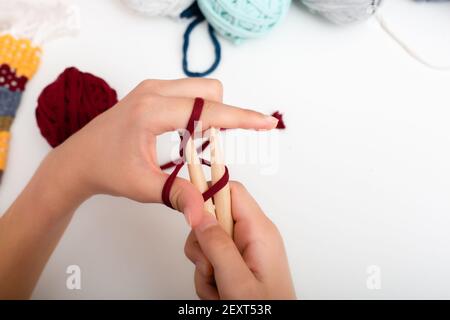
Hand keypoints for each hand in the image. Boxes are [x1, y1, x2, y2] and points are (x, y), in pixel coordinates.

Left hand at [47, 78, 278, 224]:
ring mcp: (153, 88)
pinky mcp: (152, 92)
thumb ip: (178, 195)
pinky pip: (190, 94)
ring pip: (202, 90)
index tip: (267, 122)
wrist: (78, 159)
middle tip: (206, 148)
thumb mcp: (143, 186)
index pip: (209, 110)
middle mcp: (154, 91)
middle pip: (211, 91)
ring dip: (210, 115)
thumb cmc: (106, 169)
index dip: (242, 118)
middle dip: (222, 118)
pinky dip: (198, 113)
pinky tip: (184, 137)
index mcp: (152, 110)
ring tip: (191, 145)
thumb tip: (204, 212)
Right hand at [184, 182, 295, 299]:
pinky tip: (220, 292)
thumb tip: (199, 214)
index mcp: (259, 231)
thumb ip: (217, 245)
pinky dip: (209, 278)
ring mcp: (244, 251)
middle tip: (211, 267)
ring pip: (207, 243)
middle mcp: (252, 236)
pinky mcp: (237, 263)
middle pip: (213, 218)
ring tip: (219, 288)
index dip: (208, 194)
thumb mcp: (237, 281)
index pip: (231, 191)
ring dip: (205, 267)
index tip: (189, 212)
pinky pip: (211, 260)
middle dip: (203, 246)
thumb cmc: (266, 310)